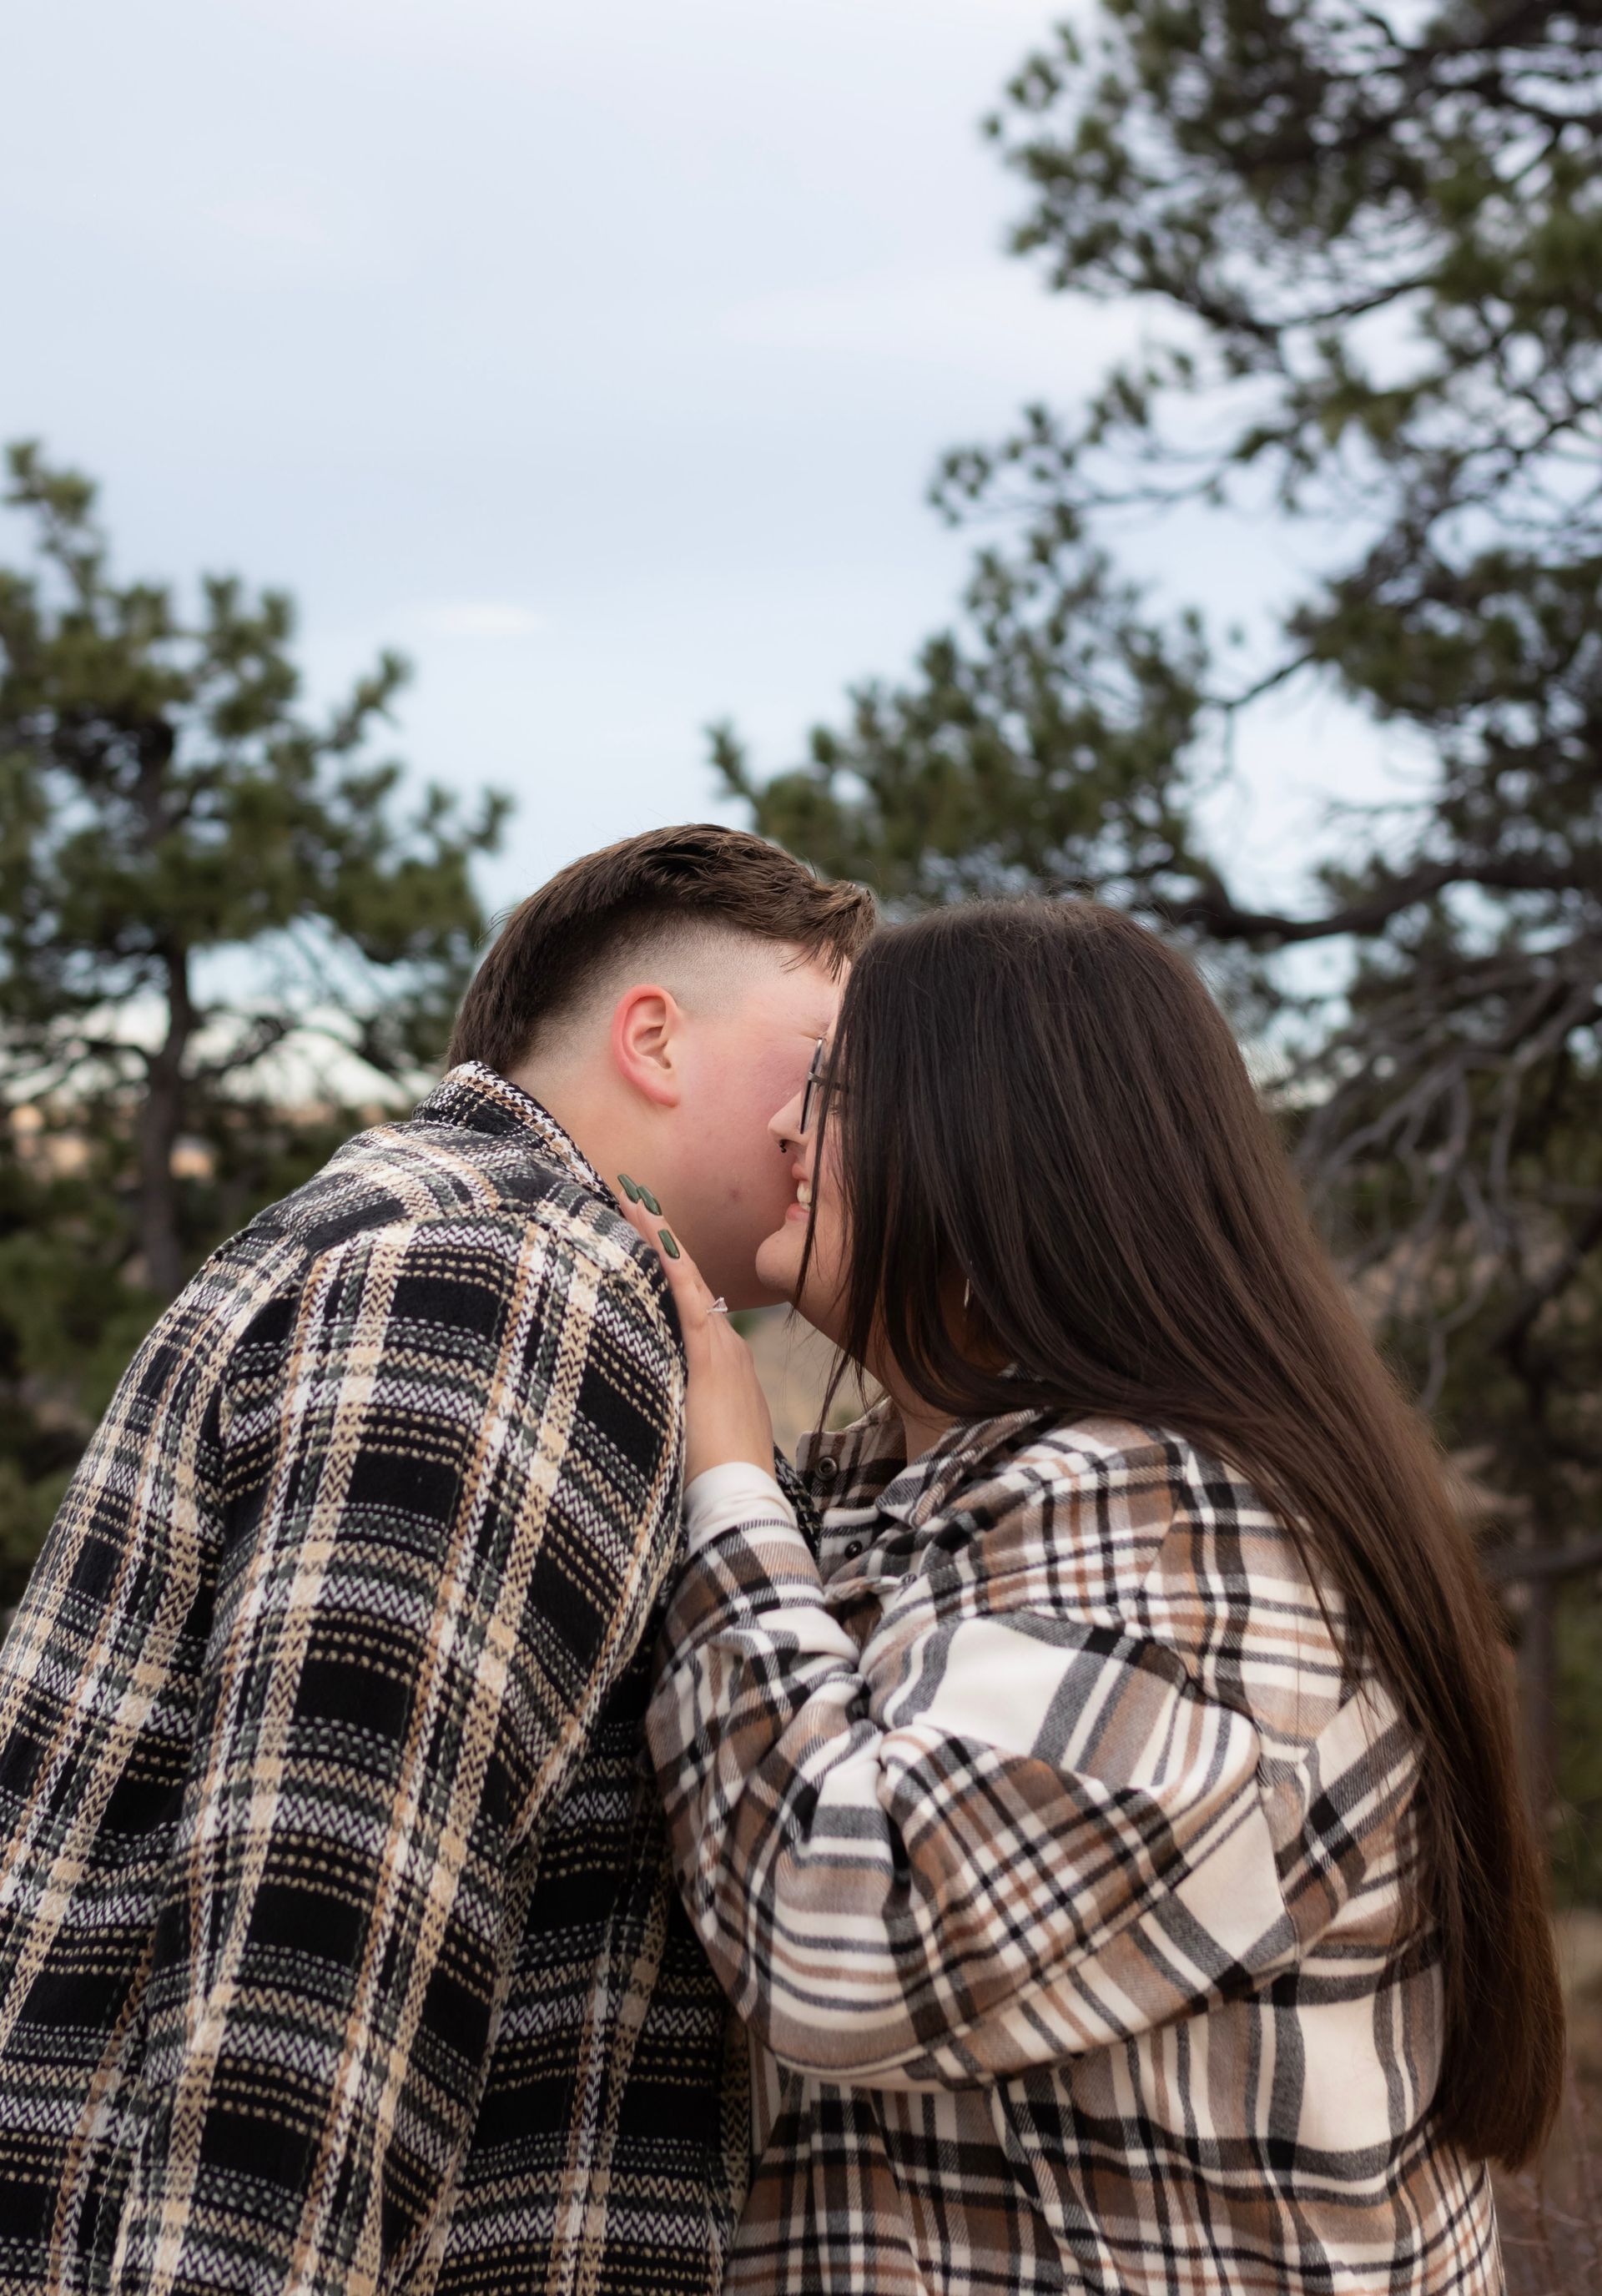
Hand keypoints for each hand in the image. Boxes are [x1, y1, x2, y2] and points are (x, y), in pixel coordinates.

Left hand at [616, 1184, 774, 1484]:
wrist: (741, 1498)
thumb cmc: (720, 1478)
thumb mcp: (704, 1434)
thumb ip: (689, 1409)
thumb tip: (664, 1400)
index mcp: (725, 1365)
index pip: (694, 1303)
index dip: (672, 1269)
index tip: (652, 1237)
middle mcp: (728, 1347)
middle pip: (691, 1280)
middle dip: (663, 1238)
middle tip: (635, 1195)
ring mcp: (722, 1349)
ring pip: (687, 1280)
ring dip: (661, 1238)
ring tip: (635, 1199)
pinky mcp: (710, 1358)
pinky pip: (689, 1298)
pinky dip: (672, 1264)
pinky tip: (657, 1235)